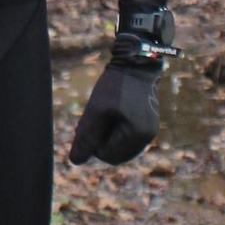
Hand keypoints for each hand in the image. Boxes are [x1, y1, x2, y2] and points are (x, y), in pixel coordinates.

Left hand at [69, 7, 174, 165]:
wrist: (136, 62)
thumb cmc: (116, 85)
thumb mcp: (96, 110)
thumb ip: (86, 137)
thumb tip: (75, 161)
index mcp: (138, 135)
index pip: (106, 155)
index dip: (92, 141)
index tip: (91, 119)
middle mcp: (148, 137)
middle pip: (114, 155)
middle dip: (100, 140)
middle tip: (95, 117)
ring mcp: (149, 131)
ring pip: (119, 148)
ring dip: (107, 135)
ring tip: (104, 114)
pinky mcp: (147, 124)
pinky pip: (126, 138)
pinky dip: (115, 130)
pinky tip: (111, 113)